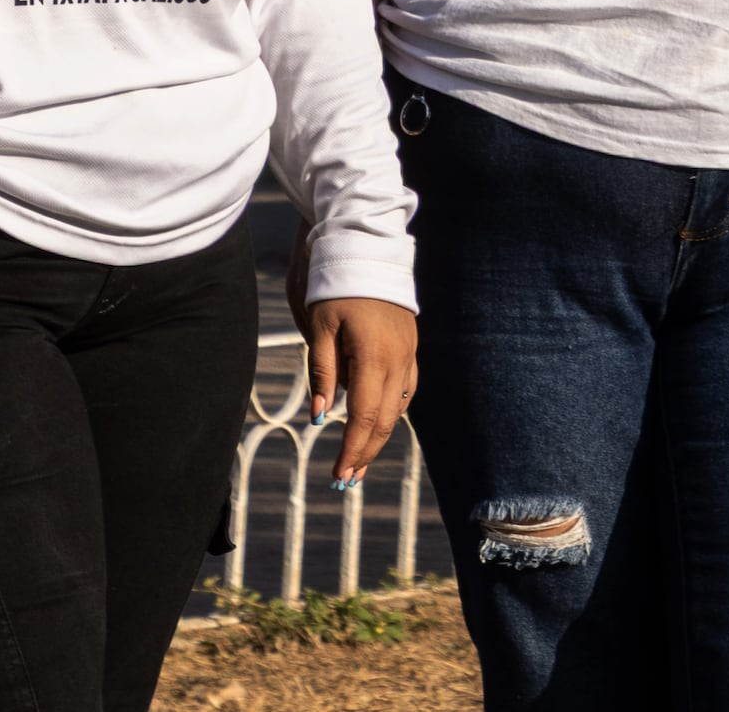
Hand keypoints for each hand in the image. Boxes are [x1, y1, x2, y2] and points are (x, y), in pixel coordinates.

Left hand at [304, 296, 418, 487]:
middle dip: (366, 451)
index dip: (352, 449)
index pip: (364, 416)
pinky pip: (406, 388)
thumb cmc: (335, 287)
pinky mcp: (410, 345)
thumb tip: (318, 416)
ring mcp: (408, 352)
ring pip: (399, 407)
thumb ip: (321, 373)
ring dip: (380, 436)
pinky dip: (392, 411)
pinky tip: (380, 421)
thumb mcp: (318, 327)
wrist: (367, 249)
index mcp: (373, 356)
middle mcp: (398, 359)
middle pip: (385, 419)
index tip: (340, 475)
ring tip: (361, 460)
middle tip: (347, 480)